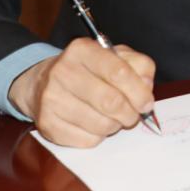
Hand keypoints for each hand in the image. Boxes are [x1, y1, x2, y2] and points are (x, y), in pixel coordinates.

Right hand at [8, 38, 155, 147]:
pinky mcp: (47, 124)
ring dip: (115, 126)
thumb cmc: (88, 70)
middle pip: (111, 102)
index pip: (119, 72)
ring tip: (114, 118)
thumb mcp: (115, 56)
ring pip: (100, 124)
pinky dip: (99, 136)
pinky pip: (86, 140)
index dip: (139, 91)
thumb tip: (147, 85)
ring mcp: (51, 99)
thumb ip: (138, 64)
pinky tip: (95, 125)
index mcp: (82, 50)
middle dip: (130, 113)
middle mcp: (63, 71)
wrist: (42, 84)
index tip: (147, 102)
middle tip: (134, 115)